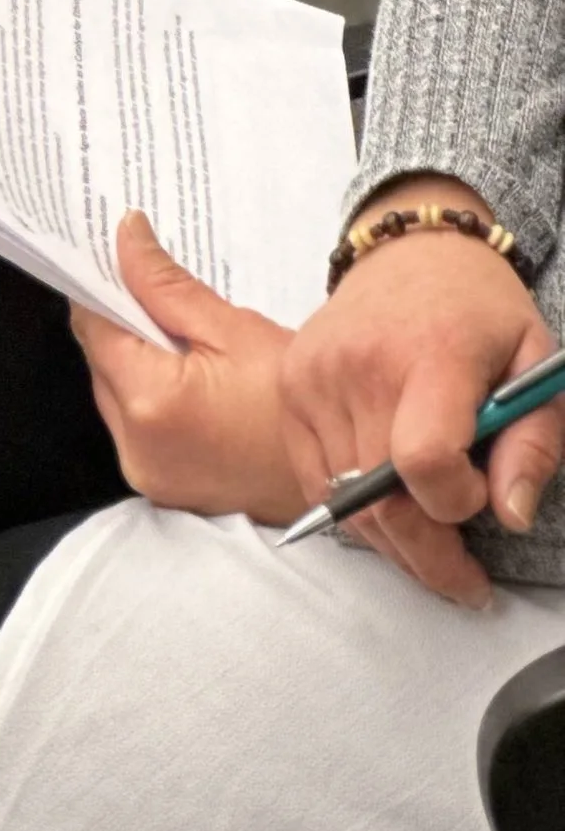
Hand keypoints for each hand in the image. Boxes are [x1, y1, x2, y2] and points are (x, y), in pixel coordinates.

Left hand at [69, 213, 301, 522]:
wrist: (346, 475)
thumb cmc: (295, 402)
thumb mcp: (234, 329)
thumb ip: (164, 284)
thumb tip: (124, 234)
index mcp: (149, 402)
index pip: (93, 326)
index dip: (101, 287)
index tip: (116, 261)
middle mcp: (133, 445)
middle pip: (100, 360)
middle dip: (122, 324)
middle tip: (160, 300)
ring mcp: (144, 472)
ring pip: (113, 392)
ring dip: (133, 361)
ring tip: (182, 343)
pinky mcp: (158, 485)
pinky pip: (132, 423)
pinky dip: (147, 396)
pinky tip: (187, 380)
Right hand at [279, 190, 562, 605]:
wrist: (412, 253)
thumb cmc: (480, 312)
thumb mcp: (539, 368)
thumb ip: (533, 445)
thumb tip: (511, 515)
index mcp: (431, 355)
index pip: (424, 459)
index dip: (456, 502)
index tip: (481, 496)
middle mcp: (360, 364)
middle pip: (381, 497)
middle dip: (430, 555)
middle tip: (464, 578)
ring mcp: (315, 375)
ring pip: (345, 501)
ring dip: (393, 540)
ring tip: (430, 542)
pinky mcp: (291, 384)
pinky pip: (313, 478)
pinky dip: (351, 509)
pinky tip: (386, 506)